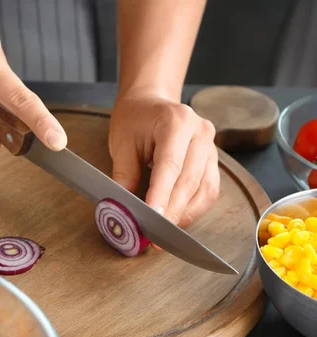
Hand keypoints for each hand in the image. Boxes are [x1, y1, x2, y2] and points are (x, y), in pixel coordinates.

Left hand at [109, 90, 219, 228]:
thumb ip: (124, 175)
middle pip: (190, 180)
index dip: (162, 195)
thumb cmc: (134, 120)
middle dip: (172, 211)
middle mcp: (200, 133)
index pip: (170, 165)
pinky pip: (209, 190)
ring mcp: (211, 147)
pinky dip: (193, 208)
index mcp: (176, 122)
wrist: (149, 102)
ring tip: (164, 232)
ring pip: (204, 189)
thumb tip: (122, 208)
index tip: (153, 218)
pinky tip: (177, 219)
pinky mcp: (213, 161)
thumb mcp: (122, 143)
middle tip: (155, 235)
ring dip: (185, 214)